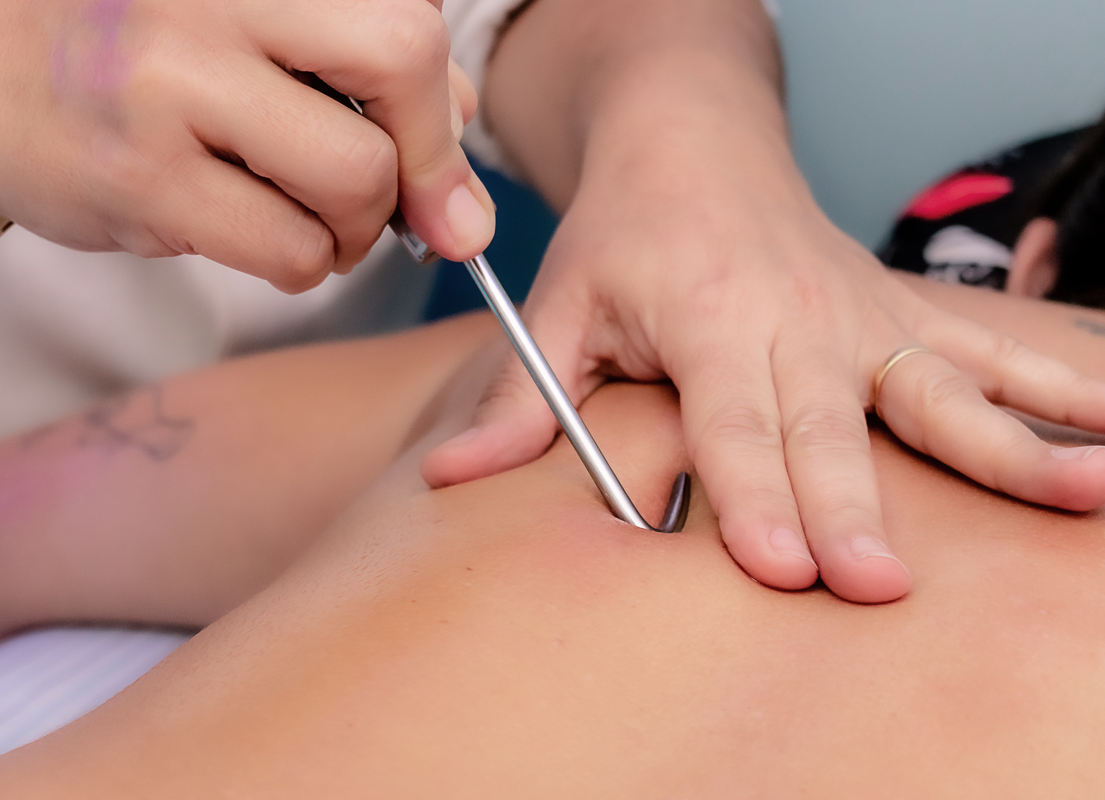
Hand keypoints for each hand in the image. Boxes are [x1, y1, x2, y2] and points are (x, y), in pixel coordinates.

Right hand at [0, 0, 492, 290]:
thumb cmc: (130, 51)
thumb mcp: (246, 24)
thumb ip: (356, 61)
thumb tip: (461, 149)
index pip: (404, 21)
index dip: (443, 112)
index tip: (439, 170)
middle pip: (402, 65)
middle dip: (422, 161)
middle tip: (392, 201)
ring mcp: (173, 85)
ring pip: (357, 178)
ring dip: (356, 227)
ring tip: (308, 218)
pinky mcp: (144, 179)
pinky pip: (292, 252)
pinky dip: (303, 263)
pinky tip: (254, 234)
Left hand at [421, 97, 1104, 603]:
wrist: (695, 139)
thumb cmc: (625, 231)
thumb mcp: (559, 305)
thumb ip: (522, 398)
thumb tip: (454, 477)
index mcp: (708, 316)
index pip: (731, 420)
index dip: (753, 494)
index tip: (782, 566)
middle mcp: (797, 318)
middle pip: (830, 425)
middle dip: (856, 505)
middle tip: (881, 584)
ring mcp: (861, 316)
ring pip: (940, 385)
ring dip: (1010, 445)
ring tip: (1081, 493)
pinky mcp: (899, 313)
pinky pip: (990, 349)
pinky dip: (1057, 385)